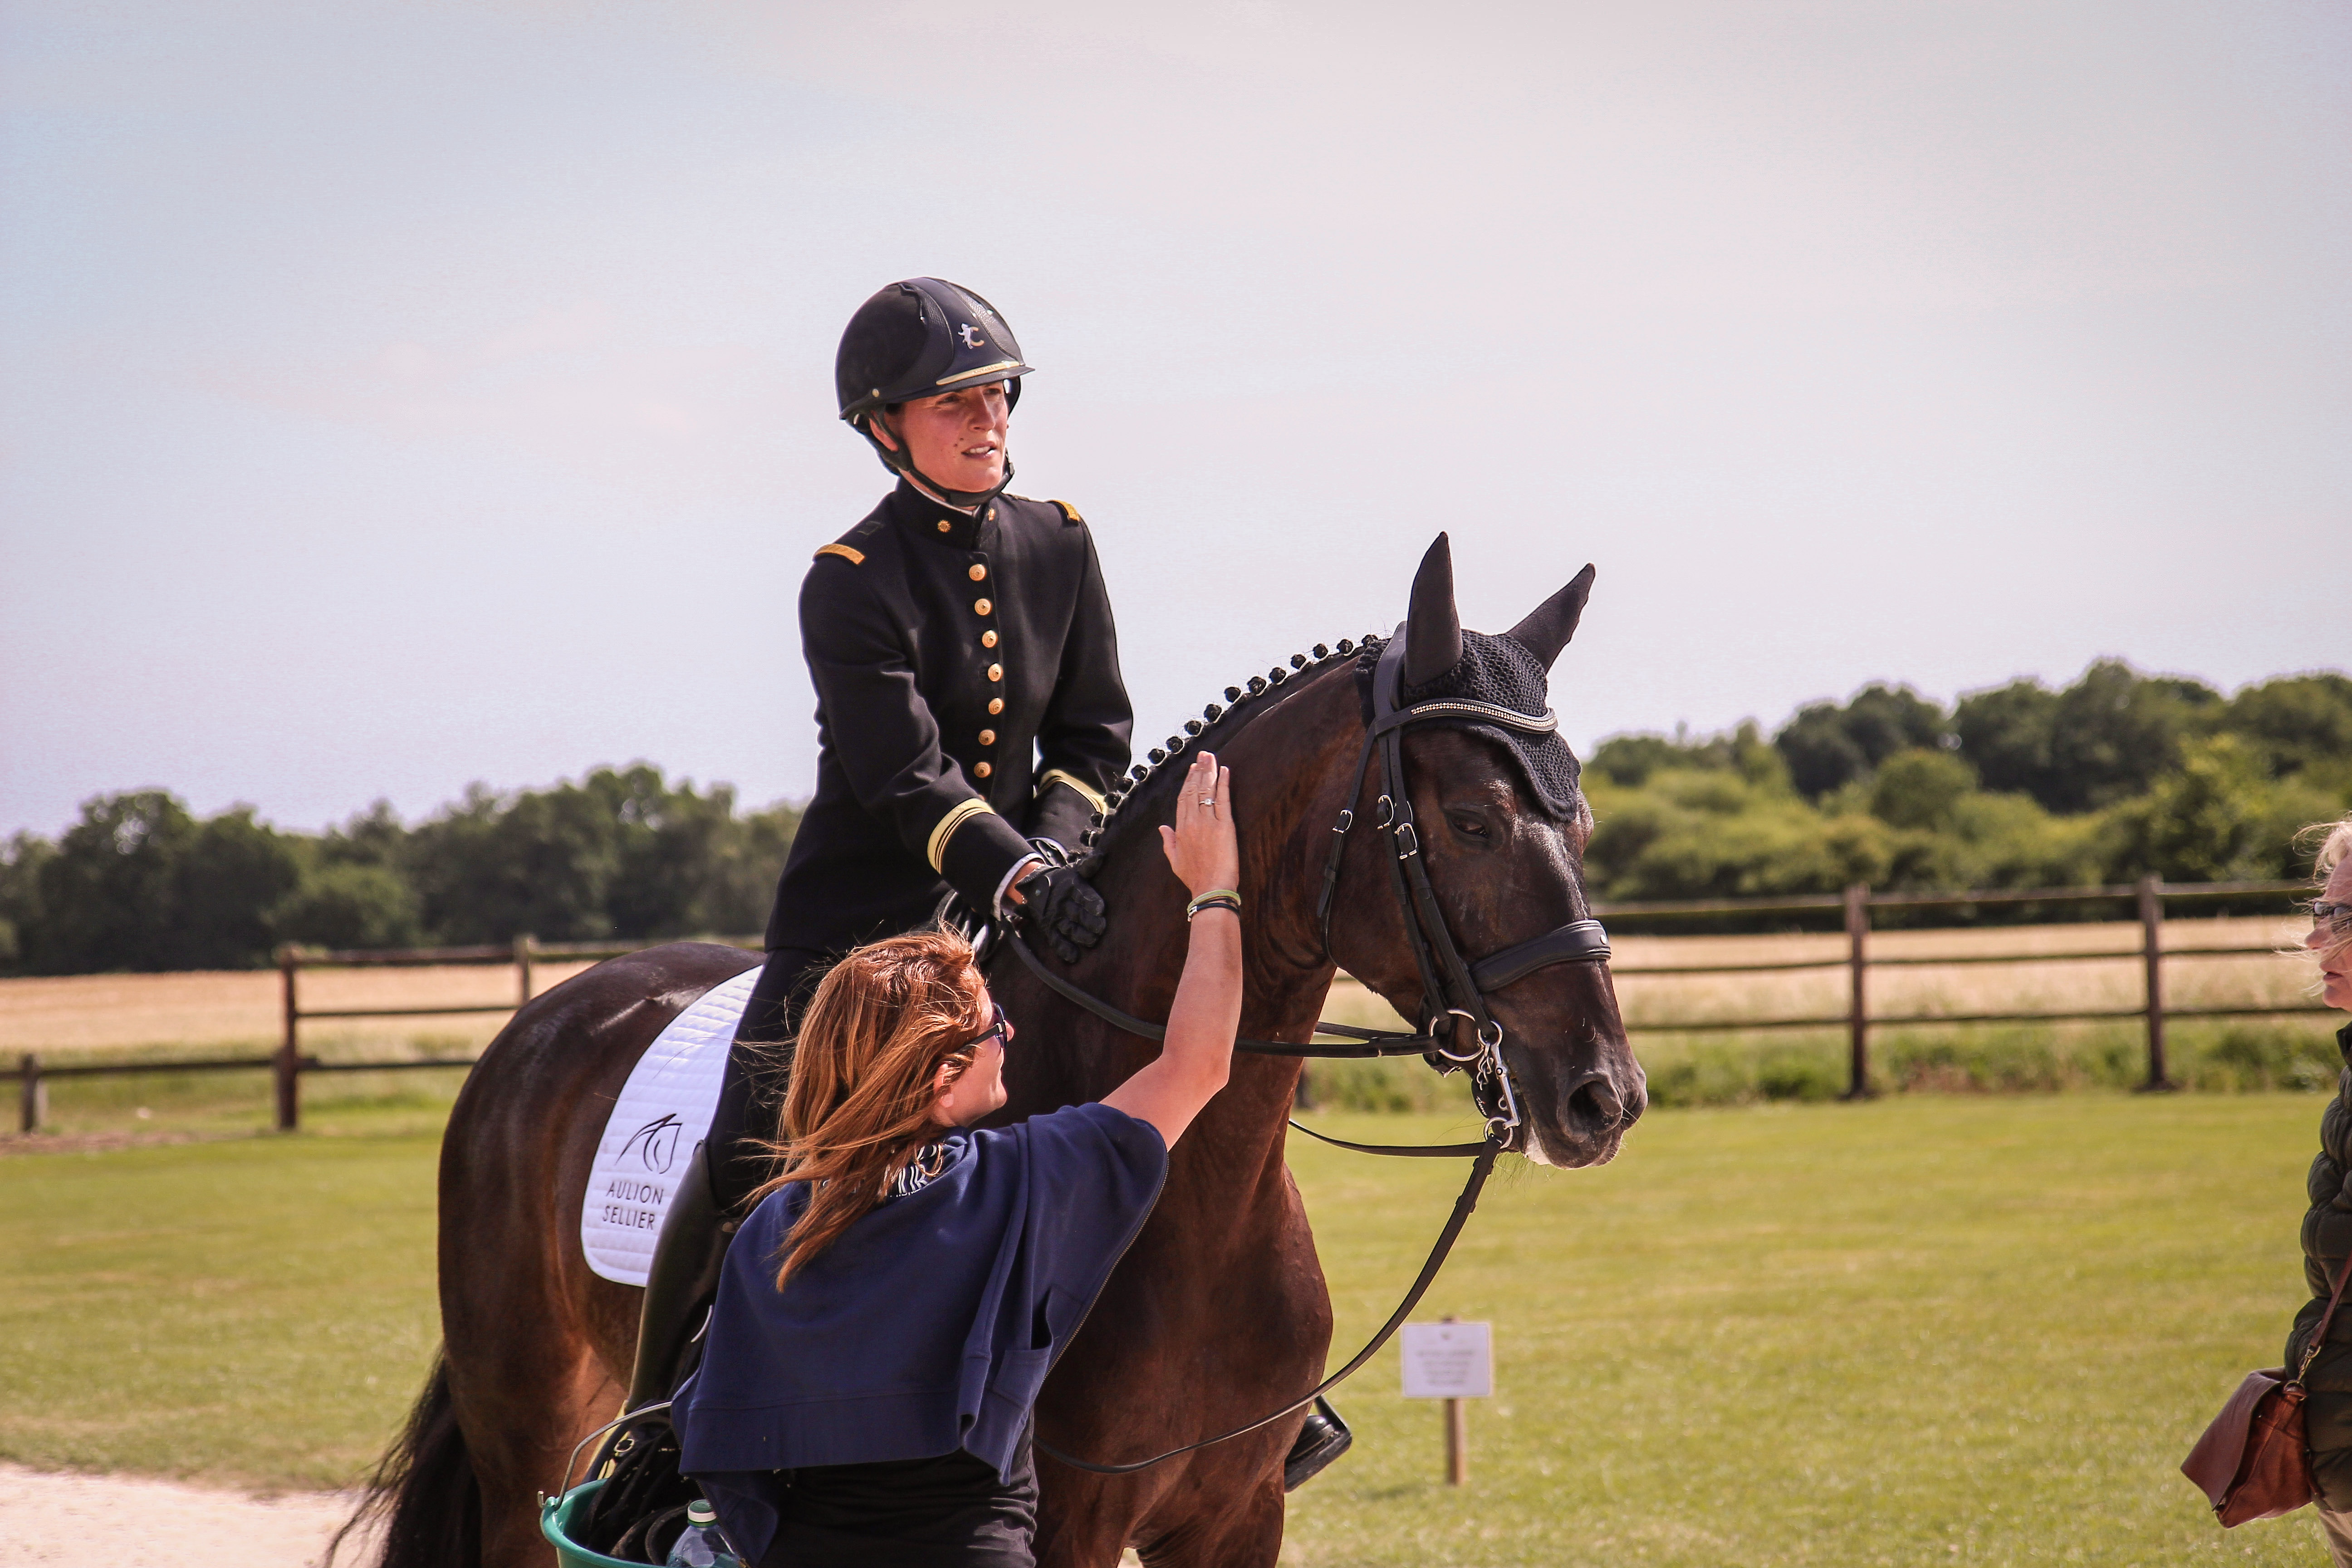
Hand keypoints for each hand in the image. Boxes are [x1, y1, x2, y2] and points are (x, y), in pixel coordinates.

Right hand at [1015, 862, 1106, 963]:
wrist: (1035, 886)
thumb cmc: (1064, 879)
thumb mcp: (1075, 870)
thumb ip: (1089, 866)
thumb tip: (1101, 856)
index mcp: (1071, 887)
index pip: (1082, 894)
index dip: (1091, 901)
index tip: (1100, 909)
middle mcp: (1062, 903)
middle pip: (1077, 913)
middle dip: (1089, 921)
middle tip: (1101, 928)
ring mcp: (1055, 917)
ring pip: (1068, 928)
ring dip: (1080, 936)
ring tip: (1092, 941)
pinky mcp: (1049, 930)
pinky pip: (1055, 941)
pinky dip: (1063, 949)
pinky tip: (1073, 956)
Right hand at [1159, 752, 1238, 898]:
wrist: (1211, 889)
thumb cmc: (1195, 878)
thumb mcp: (1175, 861)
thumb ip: (1169, 841)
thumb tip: (1162, 827)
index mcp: (1180, 830)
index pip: (1183, 799)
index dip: (1188, 782)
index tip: (1193, 769)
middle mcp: (1192, 822)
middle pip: (1194, 790)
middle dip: (1198, 770)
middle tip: (1203, 754)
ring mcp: (1208, 822)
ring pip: (1207, 791)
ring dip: (1209, 771)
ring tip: (1211, 757)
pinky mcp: (1225, 826)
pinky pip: (1223, 799)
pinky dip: (1224, 783)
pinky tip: (1225, 771)